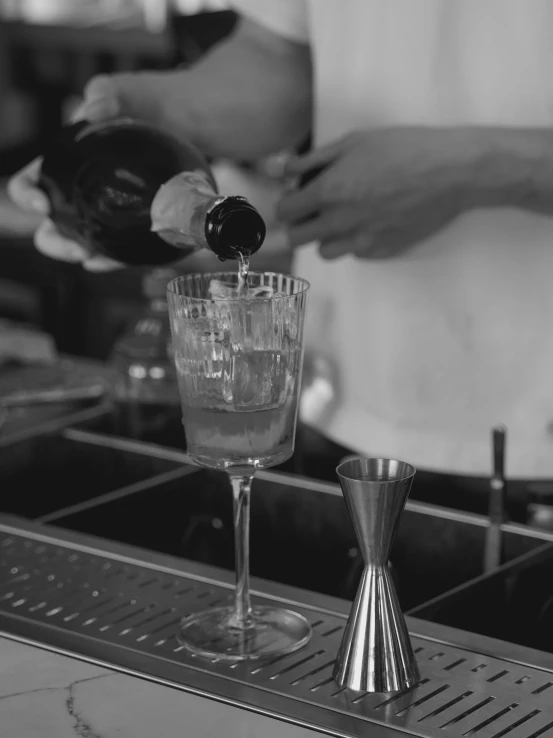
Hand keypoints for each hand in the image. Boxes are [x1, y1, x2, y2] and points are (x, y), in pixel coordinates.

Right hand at [7, 71, 171, 270]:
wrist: (193, 125)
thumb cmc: (150, 105)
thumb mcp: (128, 93)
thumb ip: (108, 93)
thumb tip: (94, 109)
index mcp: (66, 162)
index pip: (33, 182)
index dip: (27, 194)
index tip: (41, 203)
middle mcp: (80, 191)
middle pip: (52, 224)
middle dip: (54, 240)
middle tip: (75, 246)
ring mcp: (107, 213)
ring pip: (82, 242)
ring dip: (81, 254)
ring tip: (91, 258)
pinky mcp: (135, 227)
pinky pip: (119, 249)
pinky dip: (114, 259)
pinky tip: (113, 263)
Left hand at [277, 128, 478, 258]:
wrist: (452, 172)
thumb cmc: (405, 149)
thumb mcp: (354, 142)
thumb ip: (313, 159)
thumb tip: (281, 169)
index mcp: (329, 191)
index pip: (285, 212)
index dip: (289, 202)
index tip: (298, 196)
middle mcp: (340, 221)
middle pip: (297, 238)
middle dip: (300, 223)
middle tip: (315, 209)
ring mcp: (361, 240)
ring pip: (324, 252)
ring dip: (327, 236)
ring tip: (344, 216)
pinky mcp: (382, 250)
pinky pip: (355, 254)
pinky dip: (355, 241)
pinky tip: (371, 220)